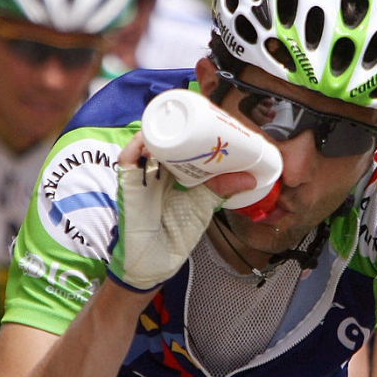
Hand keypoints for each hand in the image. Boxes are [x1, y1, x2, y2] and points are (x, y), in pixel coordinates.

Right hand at [107, 132, 255, 291]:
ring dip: (159, 128)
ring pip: (145, 142)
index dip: (190, 127)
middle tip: (198, 114)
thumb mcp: (203, 206)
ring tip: (179, 123)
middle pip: (163, 137)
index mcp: (173, 172)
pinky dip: (137, 146)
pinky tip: (150, 139)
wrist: (156, 262)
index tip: (210, 116)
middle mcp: (156, 169)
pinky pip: (126, 159)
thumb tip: (250, 178)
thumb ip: (222, 189)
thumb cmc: (176, 234)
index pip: (179, 142)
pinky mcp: (127, 185)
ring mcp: (141, 175)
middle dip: (178, 122)